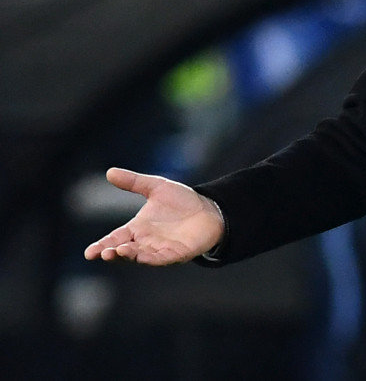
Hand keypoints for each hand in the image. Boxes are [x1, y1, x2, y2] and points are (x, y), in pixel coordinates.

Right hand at [83, 168, 224, 265]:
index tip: (88, 253)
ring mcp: (160, 249)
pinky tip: (142, 256)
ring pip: (140, 256)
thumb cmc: (182, 201)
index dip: (101, 246)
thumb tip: (109, 172)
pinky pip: (161, 259)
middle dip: (112, 253)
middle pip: (124, 251)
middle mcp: (146, 242)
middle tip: (101, 253)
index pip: (115, 239)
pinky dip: (151, 258)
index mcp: (137, 228)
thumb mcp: (156, 187)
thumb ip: (134, 182)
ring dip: (129, 256)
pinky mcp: (176, 254)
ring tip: (118, 251)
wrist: (210, 209)